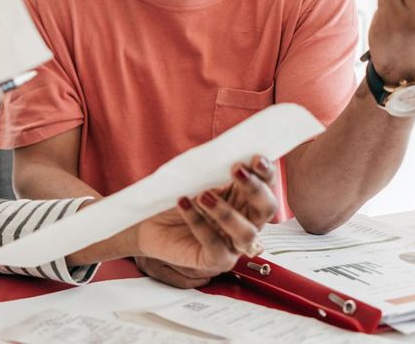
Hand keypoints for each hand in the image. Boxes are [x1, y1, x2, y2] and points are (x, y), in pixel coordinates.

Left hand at [135, 155, 278, 287]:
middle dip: (255, 189)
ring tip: (203, 195)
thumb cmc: (176, 199)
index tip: (256, 158)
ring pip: (246, 233)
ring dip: (227, 212)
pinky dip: (198, 223)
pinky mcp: (214, 260)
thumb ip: (214, 171)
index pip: (267, 186)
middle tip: (237, 170)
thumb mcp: (195, 180)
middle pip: (266, 209)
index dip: (266, 173)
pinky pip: (215, 245)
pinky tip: (183, 204)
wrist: (148, 223)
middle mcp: (245, 222)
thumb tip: (227, 154)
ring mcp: (232, 244)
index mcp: (244, 199)